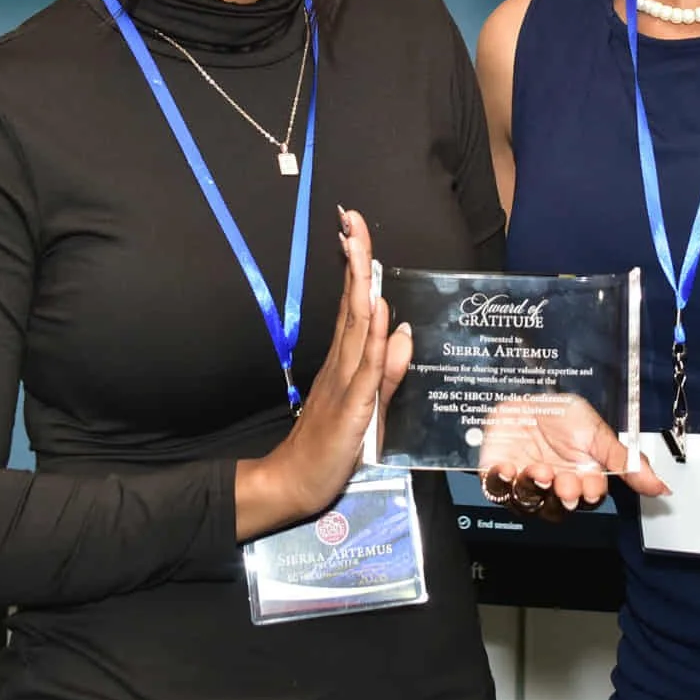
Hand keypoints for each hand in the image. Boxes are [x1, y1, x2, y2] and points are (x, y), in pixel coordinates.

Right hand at [234, 206, 409, 538]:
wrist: (294, 482)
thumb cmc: (330, 449)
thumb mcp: (370, 407)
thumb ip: (389, 371)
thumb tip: (404, 328)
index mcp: (345, 360)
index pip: (355, 305)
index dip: (358, 267)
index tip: (354, 230)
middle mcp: (343, 362)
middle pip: (355, 303)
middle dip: (356, 259)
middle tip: (352, 218)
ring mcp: (344, 381)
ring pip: (358, 324)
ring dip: (362, 284)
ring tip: (358, 245)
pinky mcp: (352, 406)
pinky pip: (367, 367)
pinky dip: (374, 336)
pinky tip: (379, 309)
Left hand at [476, 394, 666, 520]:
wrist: (528, 393)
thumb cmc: (563, 414)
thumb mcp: (599, 432)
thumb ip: (627, 461)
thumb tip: (662, 488)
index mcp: (580, 479)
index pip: (587, 498)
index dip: (589, 494)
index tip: (591, 484)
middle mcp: (553, 485)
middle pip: (557, 508)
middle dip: (563, 497)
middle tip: (568, 484)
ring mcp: (525, 481)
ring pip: (528, 501)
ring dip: (535, 489)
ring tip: (540, 471)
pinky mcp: (497, 472)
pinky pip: (497, 487)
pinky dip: (502, 481)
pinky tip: (509, 469)